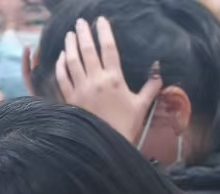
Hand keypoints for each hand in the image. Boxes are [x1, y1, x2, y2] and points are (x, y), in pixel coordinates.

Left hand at [55, 17, 162, 143]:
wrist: (106, 146)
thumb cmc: (126, 127)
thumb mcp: (142, 106)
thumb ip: (151, 86)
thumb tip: (158, 70)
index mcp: (115, 79)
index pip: (109, 47)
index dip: (104, 31)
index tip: (101, 20)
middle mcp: (96, 81)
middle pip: (88, 50)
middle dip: (83, 33)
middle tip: (80, 22)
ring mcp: (81, 90)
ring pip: (72, 61)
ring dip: (70, 45)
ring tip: (70, 35)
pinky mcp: (71, 100)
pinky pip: (62, 78)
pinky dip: (61, 66)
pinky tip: (61, 58)